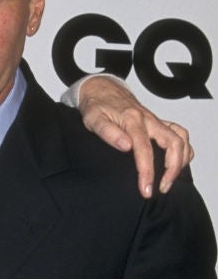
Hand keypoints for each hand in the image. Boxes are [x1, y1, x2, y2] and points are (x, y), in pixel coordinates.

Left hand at [77, 76, 193, 197]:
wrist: (102, 89)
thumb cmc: (97, 106)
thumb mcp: (94, 119)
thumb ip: (108, 132)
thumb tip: (125, 146)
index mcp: (132, 120)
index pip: (144, 150)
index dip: (147, 172)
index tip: (146, 189)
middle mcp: (149, 120)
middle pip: (173, 143)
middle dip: (172, 169)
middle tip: (162, 188)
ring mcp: (156, 121)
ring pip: (181, 138)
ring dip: (181, 160)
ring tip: (170, 179)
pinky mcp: (158, 123)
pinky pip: (179, 134)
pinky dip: (184, 149)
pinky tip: (177, 162)